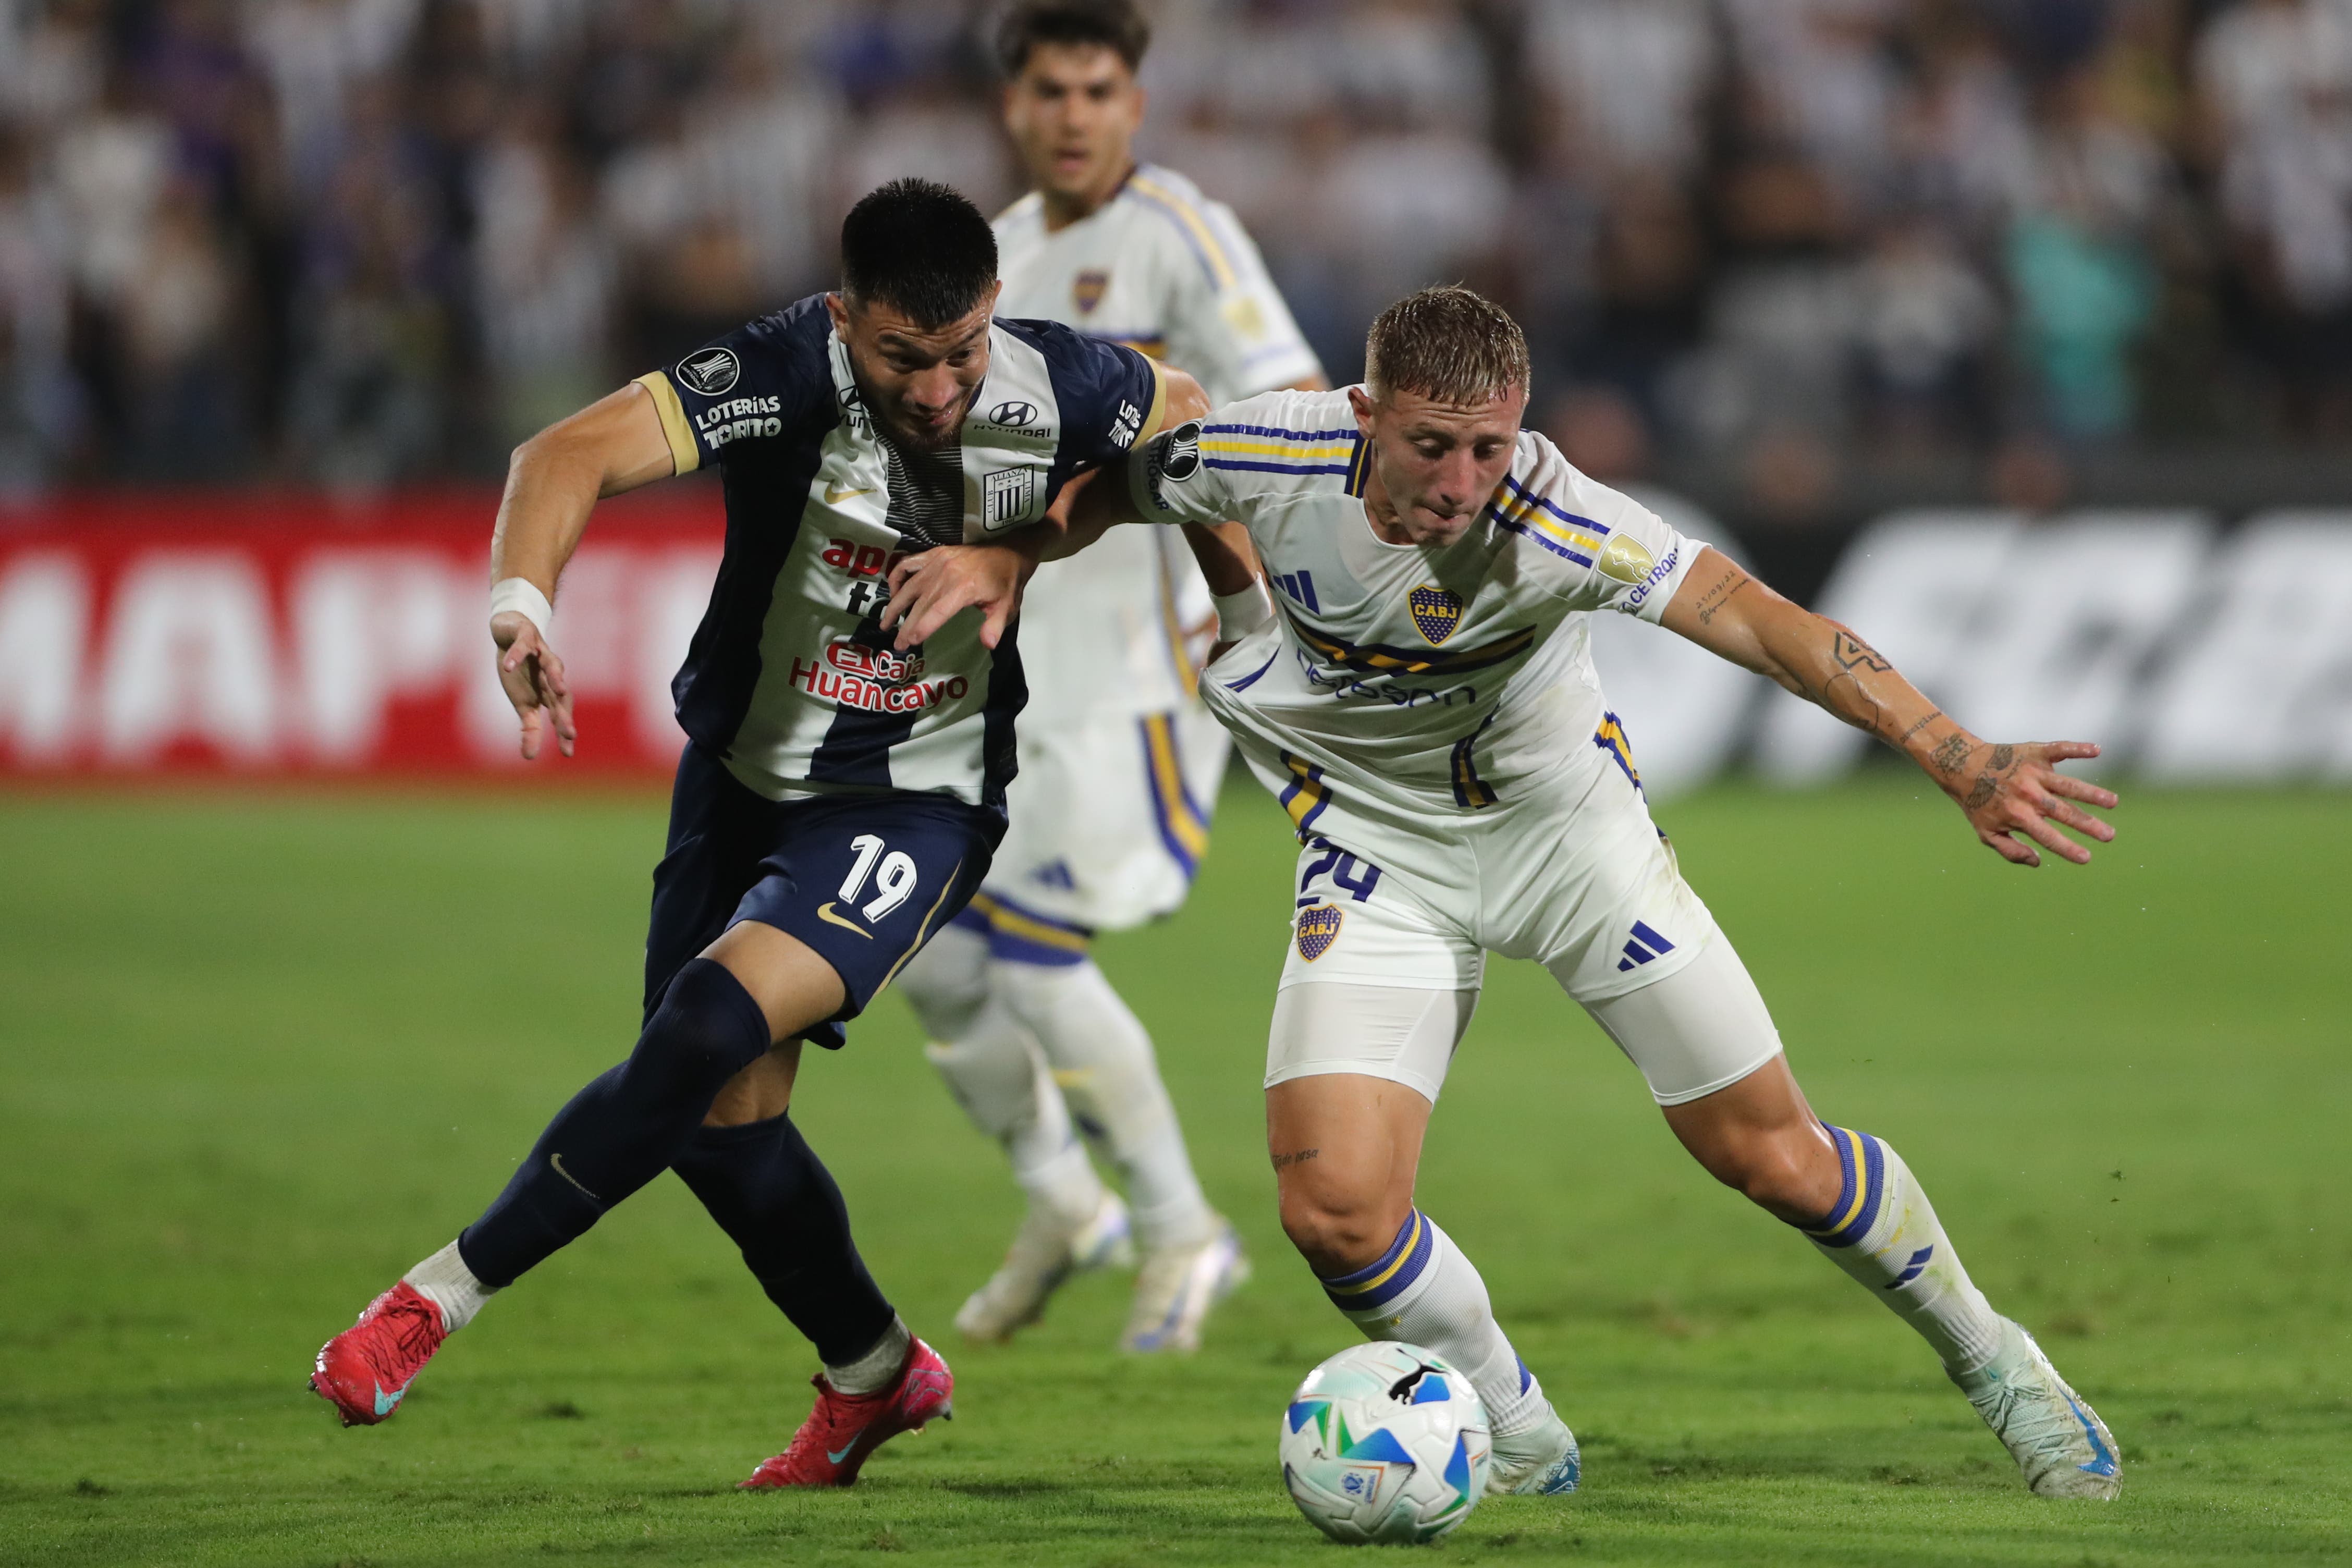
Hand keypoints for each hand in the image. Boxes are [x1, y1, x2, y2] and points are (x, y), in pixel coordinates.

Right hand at [492, 610, 575, 759]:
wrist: (510, 632)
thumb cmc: (521, 672)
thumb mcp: (523, 702)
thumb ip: (530, 728)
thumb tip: (530, 758)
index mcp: (549, 692)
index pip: (560, 714)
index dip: (564, 731)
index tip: (568, 753)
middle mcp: (551, 674)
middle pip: (560, 694)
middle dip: (565, 713)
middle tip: (569, 732)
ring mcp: (541, 653)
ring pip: (553, 665)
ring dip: (556, 677)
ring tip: (557, 690)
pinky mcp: (527, 636)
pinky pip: (523, 647)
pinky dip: (517, 656)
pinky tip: (508, 666)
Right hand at [881, 544, 1030, 650]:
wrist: (1009, 549)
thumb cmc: (1007, 581)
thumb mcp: (1007, 607)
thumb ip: (995, 626)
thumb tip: (988, 644)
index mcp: (964, 588)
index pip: (937, 612)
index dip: (921, 628)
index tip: (909, 642)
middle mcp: (946, 574)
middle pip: (920, 604)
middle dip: (906, 625)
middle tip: (897, 644)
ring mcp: (937, 562)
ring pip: (909, 586)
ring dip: (895, 605)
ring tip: (886, 622)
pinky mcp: (933, 553)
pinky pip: (907, 563)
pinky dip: (897, 576)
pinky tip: (894, 591)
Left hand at [1944, 739, 2116, 866]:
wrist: (1961, 766)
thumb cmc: (1977, 803)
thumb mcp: (1986, 832)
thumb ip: (2010, 851)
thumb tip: (2038, 862)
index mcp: (2017, 815)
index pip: (2048, 836)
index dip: (2067, 848)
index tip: (2087, 858)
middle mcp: (2028, 794)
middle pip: (2064, 812)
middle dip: (2089, 825)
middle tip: (2110, 835)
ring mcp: (2033, 772)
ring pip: (2068, 784)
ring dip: (2092, 793)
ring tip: (2112, 802)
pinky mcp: (2035, 752)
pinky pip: (2060, 749)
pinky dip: (2078, 748)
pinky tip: (2097, 750)